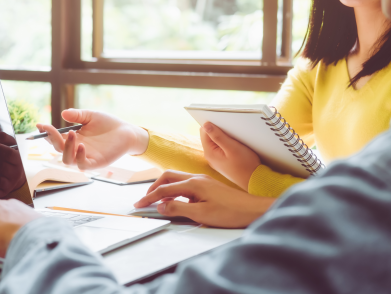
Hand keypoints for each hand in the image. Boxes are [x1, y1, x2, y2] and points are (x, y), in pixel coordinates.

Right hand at [37, 109, 148, 169]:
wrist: (127, 131)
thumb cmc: (109, 124)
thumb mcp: (91, 116)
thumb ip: (77, 115)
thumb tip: (63, 113)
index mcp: (73, 138)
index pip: (55, 138)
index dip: (46, 133)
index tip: (39, 125)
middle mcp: (76, 149)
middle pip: (57, 149)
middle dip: (52, 139)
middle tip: (50, 128)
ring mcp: (85, 157)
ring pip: (67, 160)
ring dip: (66, 148)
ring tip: (72, 133)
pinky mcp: (96, 163)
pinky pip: (82, 165)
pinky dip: (79, 156)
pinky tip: (81, 145)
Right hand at [134, 170, 273, 227]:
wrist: (253, 210)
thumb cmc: (231, 212)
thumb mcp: (201, 214)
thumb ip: (178, 209)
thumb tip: (161, 206)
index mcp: (193, 184)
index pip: (164, 189)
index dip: (149, 197)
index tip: (138, 204)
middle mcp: (197, 178)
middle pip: (168, 177)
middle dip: (154, 187)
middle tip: (145, 199)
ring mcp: (203, 180)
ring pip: (177, 179)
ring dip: (164, 188)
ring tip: (157, 200)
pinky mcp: (208, 185)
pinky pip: (186, 184)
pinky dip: (175, 190)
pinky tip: (176, 200)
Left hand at [200, 122, 260, 190]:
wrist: (254, 180)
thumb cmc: (245, 165)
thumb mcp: (232, 147)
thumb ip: (218, 136)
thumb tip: (206, 125)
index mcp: (209, 152)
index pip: (204, 132)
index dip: (212, 125)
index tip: (223, 123)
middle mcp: (210, 157)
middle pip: (208, 137)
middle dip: (217, 131)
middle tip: (230, 132)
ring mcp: (215, 160)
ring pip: (214, 142)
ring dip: (222, 137)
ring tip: (234, 139)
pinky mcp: (222, 161)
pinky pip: (219, 148)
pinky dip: (225, 144)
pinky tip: (234, 146)